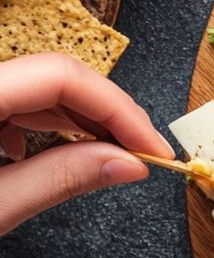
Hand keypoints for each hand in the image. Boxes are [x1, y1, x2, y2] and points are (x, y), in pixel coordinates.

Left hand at [0, 53, 172, 234]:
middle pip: (56, 78)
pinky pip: (19, 100)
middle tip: (145, 155)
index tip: (151, 147)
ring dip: (84, 123)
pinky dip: (49, 126)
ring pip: (41, 89)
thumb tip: (129, 164)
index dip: (117, 108)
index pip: (61, 77)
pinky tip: (56, 153)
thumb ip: (57, 179)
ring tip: (113, 157)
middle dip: (109, 116)